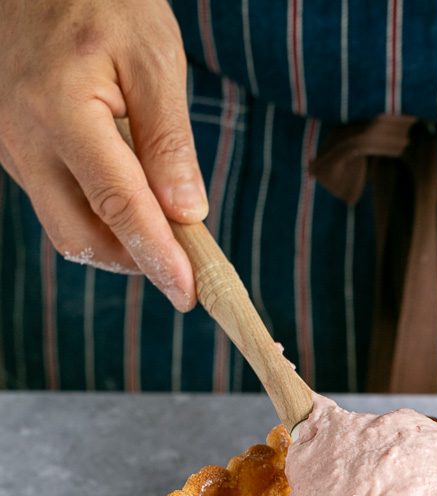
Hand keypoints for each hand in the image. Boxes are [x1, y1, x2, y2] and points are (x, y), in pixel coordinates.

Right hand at [0, 0, 205, 308]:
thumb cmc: (103, 0)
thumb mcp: (153, 57)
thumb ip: (169, 139)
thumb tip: (187, 214)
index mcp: (60, 109)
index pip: (116, 206)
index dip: (156, 256)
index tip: (187, 293)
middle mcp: (23, 136)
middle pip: (79, 235)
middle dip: (133, 261)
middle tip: (183, 267)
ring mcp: (8, 145)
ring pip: (63, 225)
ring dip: (114, 242)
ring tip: (162, 231)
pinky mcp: (9, 147)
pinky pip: (52, 200)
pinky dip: (94, 215)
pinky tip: (128, 200)